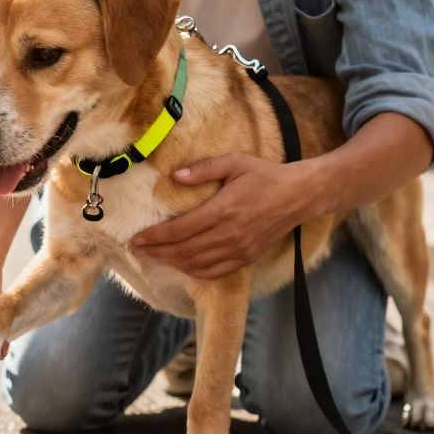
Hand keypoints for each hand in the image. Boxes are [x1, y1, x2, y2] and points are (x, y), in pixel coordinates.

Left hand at [131, 154, 319, 278]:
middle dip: (155, 252)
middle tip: (135, 250)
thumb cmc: (264, 176)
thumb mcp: (235, 162)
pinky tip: (179, 265)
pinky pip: (213, 272)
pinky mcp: (246, 258)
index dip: (155, 237)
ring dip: (170, 263)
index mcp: (224, 210)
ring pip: (195, 263)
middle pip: (183, 250)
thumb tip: (175, 176)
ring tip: (152, 257)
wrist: (298, 195)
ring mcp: (239, 249)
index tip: (135, 239)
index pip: (180, 229)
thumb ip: (204, 168)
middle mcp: (230, 234)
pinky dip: (192, 271)